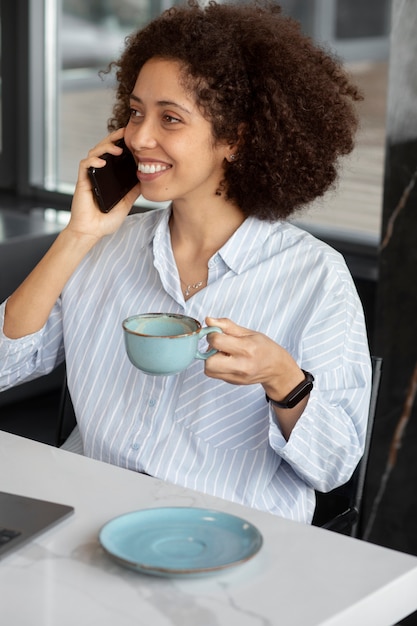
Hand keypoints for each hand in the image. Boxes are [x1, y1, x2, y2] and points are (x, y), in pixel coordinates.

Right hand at [66, 128, 140, 242]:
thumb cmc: (106, 219)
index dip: (122, 143)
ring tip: (118, 148)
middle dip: (114, 138)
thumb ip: (133, 190)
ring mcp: (90, 175)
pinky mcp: (83, 181)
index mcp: (108, 176)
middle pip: (104, 148)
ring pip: (95, 152)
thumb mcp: (126, 202)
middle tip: (125, 131)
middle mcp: (99, 173)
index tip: (134, 137)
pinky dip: (93, 161)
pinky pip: (85, 165)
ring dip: (106, 147)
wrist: (92, 231)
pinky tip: (102, 162)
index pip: (115, 154)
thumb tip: (147, 178)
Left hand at [205, 317, 306, 437]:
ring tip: (224, 354)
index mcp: (246, 348)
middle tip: (219, 346)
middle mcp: (242, 365)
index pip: (216, 341)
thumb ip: (226, 325)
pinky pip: (215, 374)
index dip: (212, 334)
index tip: (218, 333)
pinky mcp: (233, 382)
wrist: (276, 368)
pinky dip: (216, 366)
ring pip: (209, 370)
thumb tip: (208, 320)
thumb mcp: (248, 332)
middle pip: (209, 362)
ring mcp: (237, 377)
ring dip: (211, 360)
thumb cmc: (264, 347)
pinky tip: (228, 361)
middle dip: (209, 351)